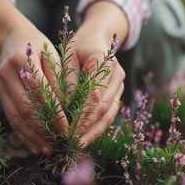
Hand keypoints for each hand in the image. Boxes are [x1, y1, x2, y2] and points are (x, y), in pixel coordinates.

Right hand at [0, 25, 68, 155]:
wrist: (10, 37)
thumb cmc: (37, 44)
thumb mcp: (51, 54)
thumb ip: (58, 78)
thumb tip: (66, 108)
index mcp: (22, 60)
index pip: (41, 93)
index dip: (55, 113)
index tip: (68, 129)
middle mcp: (7, 74)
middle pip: (25, 108)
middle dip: (43, 129)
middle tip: (60, 144)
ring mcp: (0, 85)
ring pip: (16, 117)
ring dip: (32, 137)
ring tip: (48, 151)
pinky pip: (11, 118)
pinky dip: (23, 134)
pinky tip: (35, 146)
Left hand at [67, 31, 125, 146]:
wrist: (97, 39)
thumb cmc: (77, 47)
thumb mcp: (68, 57)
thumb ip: (67, 81)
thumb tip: (64, 107)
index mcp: (105, 62)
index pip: (94, 94)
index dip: (81, 114)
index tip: (67, 128)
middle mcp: (117, 75)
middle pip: (103, 108)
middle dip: (86, 128)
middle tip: (70, 142)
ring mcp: (120, 85)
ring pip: (108, 114)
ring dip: (93, 132)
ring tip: (77, 145)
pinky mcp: (117, 94)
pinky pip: (109, 114)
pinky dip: (97, 127)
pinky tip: (85, 138)